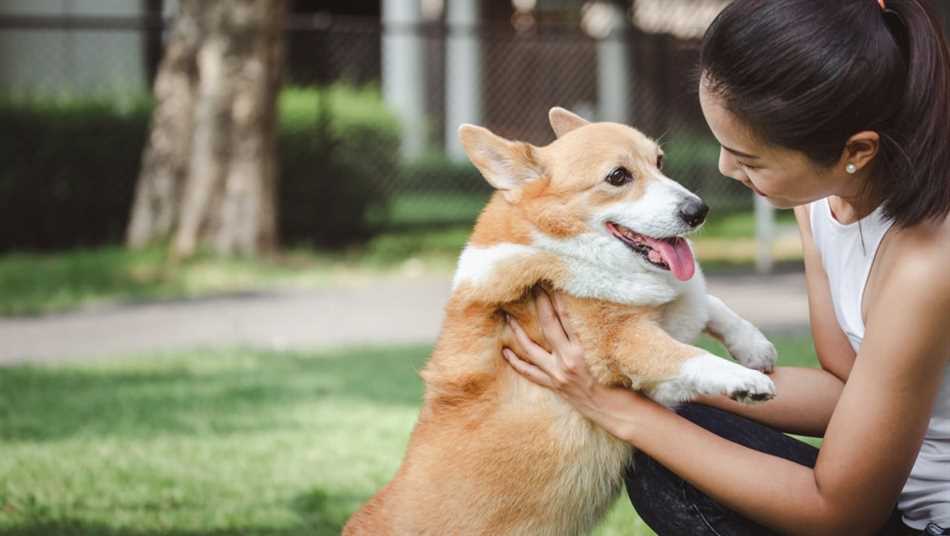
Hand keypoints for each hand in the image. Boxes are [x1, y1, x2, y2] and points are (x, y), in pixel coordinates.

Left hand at [503, 288, 650, 434]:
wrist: (613, 410)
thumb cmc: (619, 380)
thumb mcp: (610, 352)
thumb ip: (595, 334)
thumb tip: (586, 310)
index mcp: (583, 350)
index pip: (567, 316)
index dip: (558, 297)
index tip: (551, 282)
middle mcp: (567, 360)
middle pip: (548, 325)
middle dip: (540, 303)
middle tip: (532, 286)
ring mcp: (557, 374)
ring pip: (531, 349)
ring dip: (518, 332)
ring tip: (508, 316)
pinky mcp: (552, 384)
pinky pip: (530, 373)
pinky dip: (516, 363)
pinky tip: (505, 351)